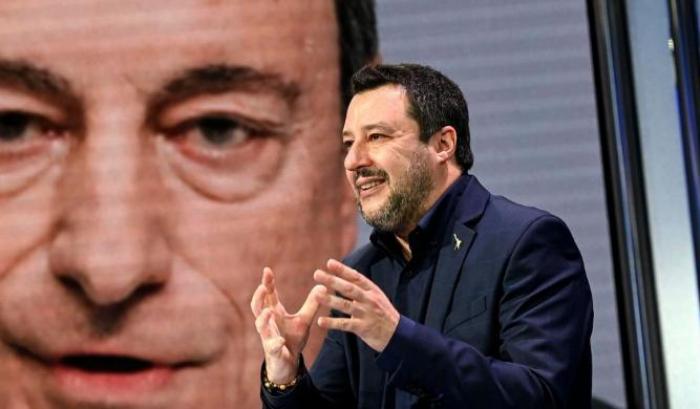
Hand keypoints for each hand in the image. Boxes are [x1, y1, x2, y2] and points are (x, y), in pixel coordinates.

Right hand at [250, 267, 323, 383]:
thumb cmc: (292, 339)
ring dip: (263, 319)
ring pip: (261, 326)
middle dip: (259, 297)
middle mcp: (268, 323)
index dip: (267, 283)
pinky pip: (272, 347)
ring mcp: (268, 337)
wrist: (288, 364)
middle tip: (263, 287)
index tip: (267, 269)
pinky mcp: (273, 352)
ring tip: (269, 311)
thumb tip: (322, 286)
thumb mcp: (304, 320)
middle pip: (258, 307)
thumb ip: (311, 304)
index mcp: (275, 314)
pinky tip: (280, 341)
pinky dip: (275, 344)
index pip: (268, 296)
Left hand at [314, 259, 399, 351]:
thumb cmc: (382, 313)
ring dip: (330, 300)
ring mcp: (366, 314)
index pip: (356, 277)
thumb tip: (344, 274)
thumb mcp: (376, 296)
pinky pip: (345, 324)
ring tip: (316, 295)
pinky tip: (320, 321)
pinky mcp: (363, 328)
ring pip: (346, 305)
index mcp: (372, 290)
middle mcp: (369, 300)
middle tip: (317, 274)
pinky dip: (332, 323)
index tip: (329, 263)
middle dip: (332, 280)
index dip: (342, 269)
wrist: (398, 334)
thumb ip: (361, 288)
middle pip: (349, 288)